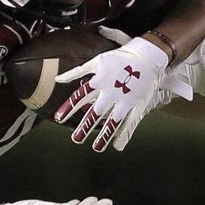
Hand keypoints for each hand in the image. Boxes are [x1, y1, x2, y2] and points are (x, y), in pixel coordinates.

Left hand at [53, 36, 169, 151]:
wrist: (147, 56)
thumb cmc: (120, 58)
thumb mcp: (96, 61)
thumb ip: (76, 72)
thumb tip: (57, 79)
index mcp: (99, 81)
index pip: (80, 97)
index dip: (68, 108)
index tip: (58, 119)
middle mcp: (111, 92)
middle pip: (96, 113)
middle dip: (85, 127)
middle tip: (76, 139)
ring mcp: (125, 100)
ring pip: (113, 121)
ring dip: (104, 136)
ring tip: (97, 148)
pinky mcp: (138, 104)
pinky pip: (131, 122)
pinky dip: (125, 134)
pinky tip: (118, 146)